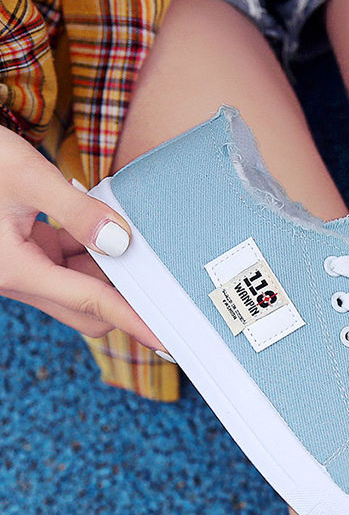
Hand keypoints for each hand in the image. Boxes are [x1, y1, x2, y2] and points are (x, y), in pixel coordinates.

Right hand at [0, 126, 161, 347]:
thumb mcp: (25, 175)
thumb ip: (77, 210)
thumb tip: (120, 242)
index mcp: (15, 271)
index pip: (92, 305)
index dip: (134, 322)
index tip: (167, 339)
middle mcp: (17, 277)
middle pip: (86, 307)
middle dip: (124, 298)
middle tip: (166, 285)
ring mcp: (19, 266)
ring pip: (78, 286)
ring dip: (108, 272)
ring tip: (140, 248)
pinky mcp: (21, 252)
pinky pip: (65, 264)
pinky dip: (90, 253)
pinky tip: (106, 230)